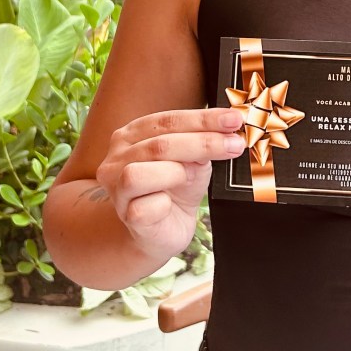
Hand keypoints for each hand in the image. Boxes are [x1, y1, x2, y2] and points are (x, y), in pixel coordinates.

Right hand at [95, 107, 245, 263]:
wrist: (164, 232)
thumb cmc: (175, 191)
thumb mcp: (192, 161)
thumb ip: (201, 144)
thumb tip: (226, 131)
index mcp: (132, 135)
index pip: (167, 120)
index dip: (203, 119)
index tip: (233, 120)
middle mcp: (117, 158)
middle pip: (159, 144)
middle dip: (202, 143)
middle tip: (233, 145)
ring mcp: (117, 189)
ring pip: (138, 173)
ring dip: (175, 173)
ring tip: (191, 178)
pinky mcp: (126, 217)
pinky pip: (145, 207)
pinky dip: (164, 204)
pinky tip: (170, 204)